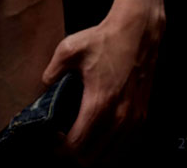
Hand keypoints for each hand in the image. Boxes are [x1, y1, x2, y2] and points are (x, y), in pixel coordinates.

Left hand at [42, 0, 163, 164]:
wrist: (137, 31)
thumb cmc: (104, 39)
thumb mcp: (69, 48)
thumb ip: (52, 70)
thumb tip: (44, 86)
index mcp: (99, 103)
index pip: (76, 146)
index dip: (60, 149)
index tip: (52, 139)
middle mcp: (119, 117)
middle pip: (92, 158)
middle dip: (74, 155)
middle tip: (63, 142)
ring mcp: (133, 119)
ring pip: (111, 158)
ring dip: (93, 155)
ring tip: (81, 140)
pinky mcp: (142, 116)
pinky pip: (125, 147)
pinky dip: (111, 149)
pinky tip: (101, 136)